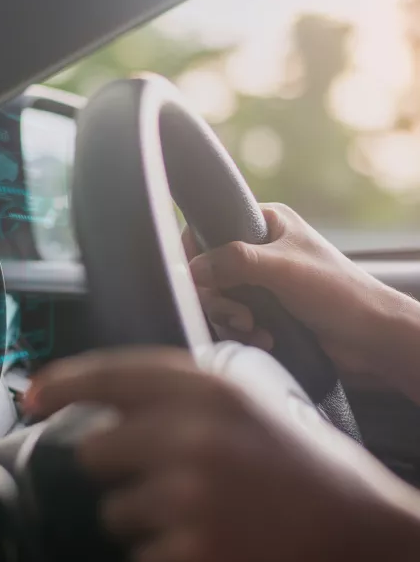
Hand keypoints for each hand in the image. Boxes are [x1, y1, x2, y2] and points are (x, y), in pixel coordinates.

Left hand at [25, 348, 419, 561]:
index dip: (64, 381)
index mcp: (209, 390)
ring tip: (198, 514)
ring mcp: (192, 496)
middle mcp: (193, 435)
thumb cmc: (299, 464)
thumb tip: (107, 406)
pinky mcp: (195, 555)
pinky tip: (209, 544)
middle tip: (157, 475)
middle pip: (94, 450)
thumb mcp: (245, 403)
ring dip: (143, 517)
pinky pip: (141, 556)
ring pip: (114, 511)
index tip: (33, 393)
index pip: (112, 373)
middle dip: (113, 467)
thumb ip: (178, 395)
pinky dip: (165, 556)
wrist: (363, 531)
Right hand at [184, 203, 418, 382]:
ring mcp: (258, 281)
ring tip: (255, 328)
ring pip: (217, 298)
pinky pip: (231, 319)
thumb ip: (234, 262)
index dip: (196, 252)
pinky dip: (242, 331)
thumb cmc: (338, 291)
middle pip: (208, 269)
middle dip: (219, 297)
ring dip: (231, 319)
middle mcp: (258, 249)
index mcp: (265, 223)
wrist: (370, 337)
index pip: (211, 227)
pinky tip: (265, 337)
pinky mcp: (261, 309)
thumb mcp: (283, 269)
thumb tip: (191, 269)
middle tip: (238, 313)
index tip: (196, 277)